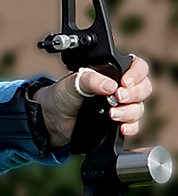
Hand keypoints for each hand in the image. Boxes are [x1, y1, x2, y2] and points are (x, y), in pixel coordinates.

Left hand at [33, 56, 150, 146]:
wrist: (51, 118)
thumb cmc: (61, 95)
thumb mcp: (72, 83)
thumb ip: (90, 80)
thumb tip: (110, 85)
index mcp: (110, 72)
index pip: (137, 67)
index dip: (137, 74)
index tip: (125, 82)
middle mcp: (118, 88)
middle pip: (143, 88)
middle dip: (134, 94)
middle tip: (118, 97)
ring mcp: (119, 105)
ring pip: (139, 107)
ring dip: (130, 112)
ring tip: (112, 114)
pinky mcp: (117, 122)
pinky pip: (134, 125)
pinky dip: (131, 127)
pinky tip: (122, 128)